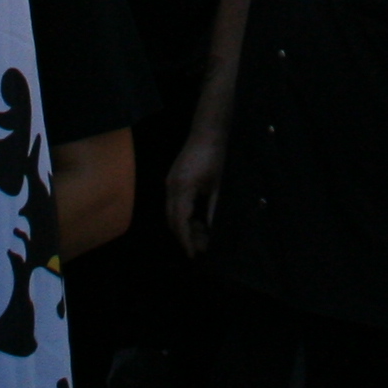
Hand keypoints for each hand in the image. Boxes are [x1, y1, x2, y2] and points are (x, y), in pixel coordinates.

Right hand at [167, 128, 226, 256]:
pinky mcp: (172, 181)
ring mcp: (169, 183)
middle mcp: (171, 187)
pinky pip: (174, 205)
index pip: (179, 221)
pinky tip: (198, 221)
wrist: (207, 132)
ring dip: (184, 227)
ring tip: (203, 236)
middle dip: (184, 236)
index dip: (185, 240)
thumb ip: (213, 210)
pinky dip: (183, 216)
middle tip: (201, 248)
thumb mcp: (218, 186)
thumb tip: (212, 232)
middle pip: (171, 220)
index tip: (193, 255)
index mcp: (182, 188)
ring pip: (171, 214)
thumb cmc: (216, 156)